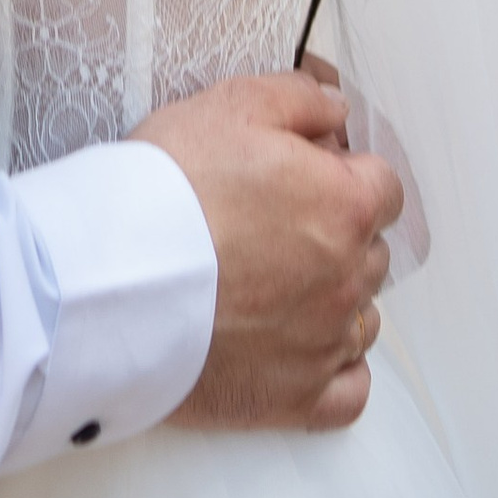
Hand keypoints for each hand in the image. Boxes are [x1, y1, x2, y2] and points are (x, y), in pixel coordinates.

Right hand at [139, 66, 402, 433]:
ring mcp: (324, 344)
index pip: (385, 187)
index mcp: (342, 206)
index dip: (348, 174)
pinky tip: (303, 345)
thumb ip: (300, 100)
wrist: (113, 279)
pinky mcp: (294, 398)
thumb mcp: (232, 104)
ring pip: (364, 318)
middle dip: (339, 233)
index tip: (313, 174)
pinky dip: (336, 369)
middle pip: (372, 252)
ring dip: (336, 298)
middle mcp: (346, 279)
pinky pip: (350, 390)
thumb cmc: (170, 187)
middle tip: (279, 222)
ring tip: (279, 282)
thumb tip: (336, 109)